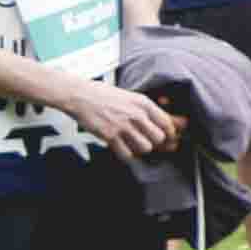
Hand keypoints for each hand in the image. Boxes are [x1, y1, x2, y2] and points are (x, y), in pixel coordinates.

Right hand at [64, 79, 180, 156]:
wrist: (80, 95)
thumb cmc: (103, 94)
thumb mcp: (130, 96)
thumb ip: (147, 109)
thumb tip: (166, 120)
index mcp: (143, 103)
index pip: (167, 123)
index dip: (170, 133)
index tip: (169, 137)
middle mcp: (136, 114)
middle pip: (159, 138)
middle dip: (156, 142)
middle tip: (149, 141)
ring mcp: (123, 126)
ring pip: (145, 147)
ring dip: (141, 148)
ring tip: (134, 144)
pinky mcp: (110, 136)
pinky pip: (127, 154)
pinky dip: (126, 154)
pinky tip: (122, 148)